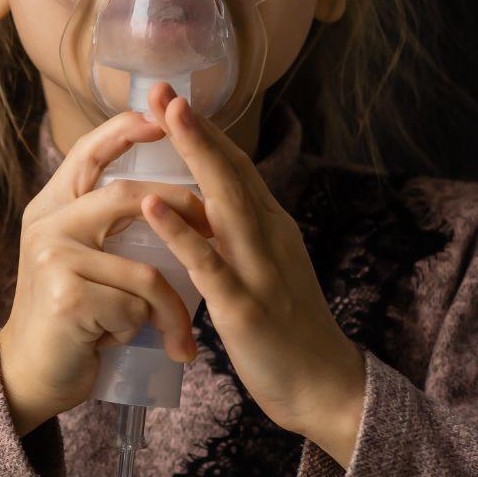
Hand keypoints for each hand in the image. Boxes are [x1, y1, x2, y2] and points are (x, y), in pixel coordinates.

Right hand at [0, 106, 214, 433]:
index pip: (88, 153)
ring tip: (176, 334)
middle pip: (130, 198)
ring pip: (146, 270)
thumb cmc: (72, 320)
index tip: (163, 114)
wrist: (34, 376)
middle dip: (187, 216)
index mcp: (51, 208)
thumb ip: (103, 224)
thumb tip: (163, 190)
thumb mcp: (82, 260)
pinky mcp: (67, 297)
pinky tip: (124, 343)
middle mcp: (47, 225)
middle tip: (219, 238)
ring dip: (170, 310)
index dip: (125, 130)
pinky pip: (136, 305)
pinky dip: (145, 330)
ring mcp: (54, 258)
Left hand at [137, 85, 366, 467]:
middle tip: (165, 88)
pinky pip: (208, 263)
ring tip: (166, 118)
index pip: (237, 168)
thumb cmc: (287, 330)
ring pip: (226, 202)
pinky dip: (180, 231)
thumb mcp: (266, 269)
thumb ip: (241, 236)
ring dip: (195, 156)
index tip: (175, 96)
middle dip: (198, 128)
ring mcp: (260, 270)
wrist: (324, 388)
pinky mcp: (244, 307)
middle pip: (233, 171)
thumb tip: (205, 204)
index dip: (206, 132)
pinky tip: (153, 205)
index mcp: (271, 227)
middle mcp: (269, 237)